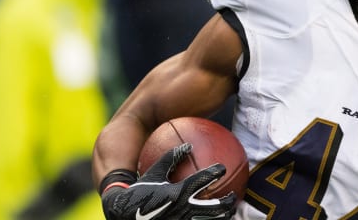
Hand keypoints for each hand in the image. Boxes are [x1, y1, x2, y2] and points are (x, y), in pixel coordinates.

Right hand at [101, 143, 235, 219]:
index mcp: (176, 193)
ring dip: (223, 217)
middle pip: (213, 208)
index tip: (222, 168)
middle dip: (227, 203)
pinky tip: (216, 219)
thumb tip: (187, 145)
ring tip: (231, 211)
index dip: (214, 173)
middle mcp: (181, 210)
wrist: (124, 214)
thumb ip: (171, 158)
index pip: (200, 182)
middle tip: (233, 196)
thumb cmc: (140, 191)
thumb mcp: (154, 173)